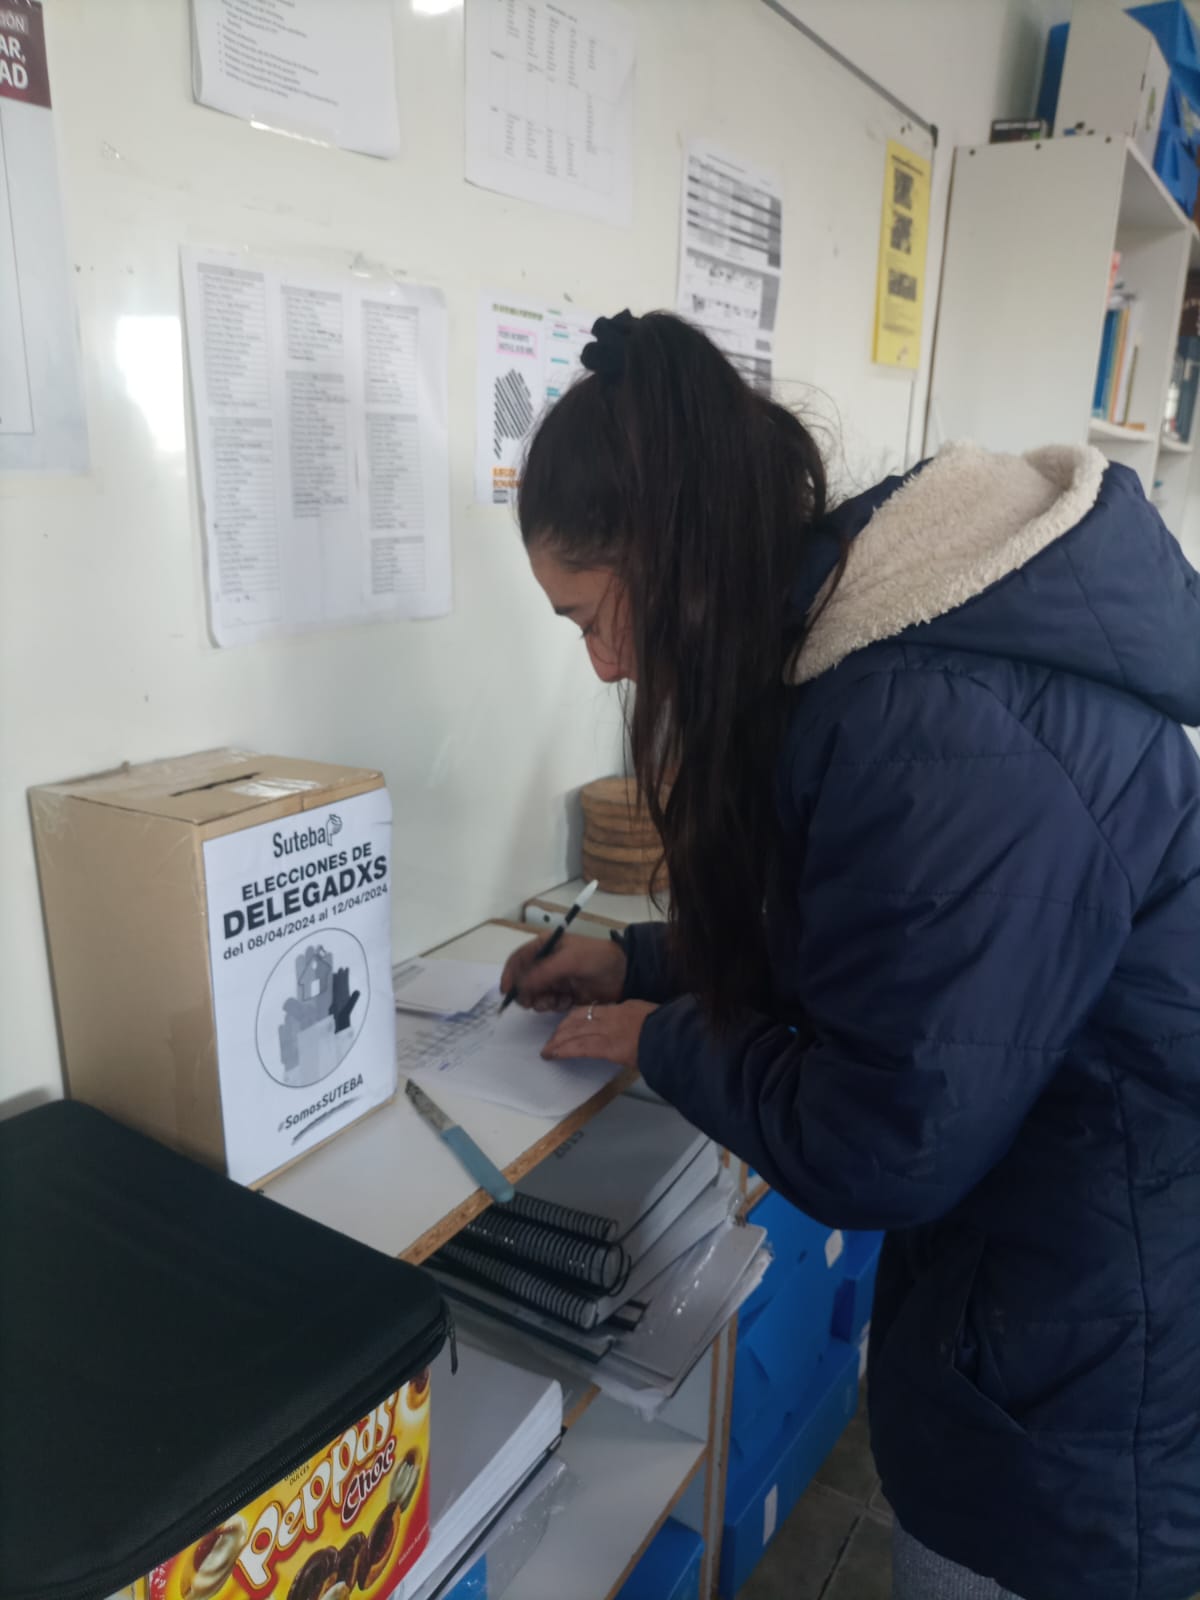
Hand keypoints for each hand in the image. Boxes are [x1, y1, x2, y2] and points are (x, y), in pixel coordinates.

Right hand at [500, 931, 626, 1013]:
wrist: (623, 974)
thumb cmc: (595, 959)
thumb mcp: (568, 961)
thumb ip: (542, 973)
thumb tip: (519, 987)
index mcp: (545, 946)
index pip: (518, 960)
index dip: (509, 975)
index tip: (507, 992)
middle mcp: (546, 962)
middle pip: (523, 981)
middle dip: (526, 992)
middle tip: (532, 1002)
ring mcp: (554, 979)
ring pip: (534, 995)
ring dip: (541, 1001)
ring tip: (556, 1000)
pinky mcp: (563, 994)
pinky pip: (549, 1003)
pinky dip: (554, 1005)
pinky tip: (567, 1002)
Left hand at [542, 1000, 656, 1072]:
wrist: (673, 1037)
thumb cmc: (667, 1030)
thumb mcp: (649, 1017)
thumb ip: (634, 1020)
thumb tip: (627, 1028)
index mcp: (622, 1008)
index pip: (591, 1010)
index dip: (574, 1017)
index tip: (566, 1024)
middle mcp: (611, 1016)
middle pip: (577, 1019)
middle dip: (562, 1029)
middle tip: (552, 1039)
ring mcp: (607, 1031)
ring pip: (574, 1032)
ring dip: (558, 1041)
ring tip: (548, 1050)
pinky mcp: (606, 1047)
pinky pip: (579, 1047)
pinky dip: (563, 1050)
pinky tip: (552, 1055)